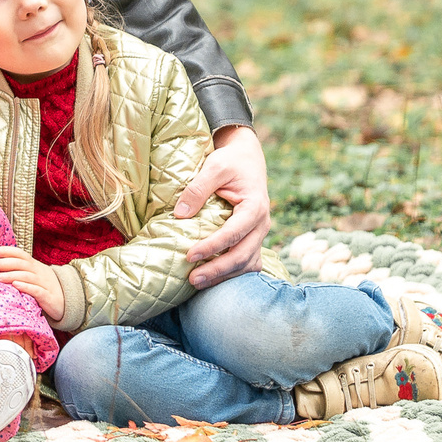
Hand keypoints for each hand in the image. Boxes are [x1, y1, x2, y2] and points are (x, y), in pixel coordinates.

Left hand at [0, 245, 61, 314]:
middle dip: (3, 263)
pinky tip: (15, 285)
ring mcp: (44, 283)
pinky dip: (26, 287)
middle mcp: (39, 271)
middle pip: (20, 263)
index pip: (19, 254)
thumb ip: (19, 270)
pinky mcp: (48, 296)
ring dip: (10, 275)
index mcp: (34, 265)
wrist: (69, 300)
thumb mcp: (33, 276)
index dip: (5, 251)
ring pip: (26, 276)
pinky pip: (37, 290)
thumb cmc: (45, 287)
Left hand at [174, 124, 271, 287]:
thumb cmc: (231, 162)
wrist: (247, 159)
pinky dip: (234, 273)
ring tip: (198, 283)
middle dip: (218, 270)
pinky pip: (248, 261)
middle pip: (242, 255)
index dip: (212, 247)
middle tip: (192, 279)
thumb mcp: (214, 167)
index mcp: (255, 207)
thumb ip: (197, 188)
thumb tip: (180, 214)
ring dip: (224, 276)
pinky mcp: (254, 238)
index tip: (189, 255)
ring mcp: (260, 234)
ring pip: (247, 263)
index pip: (233, 233)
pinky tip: (215, 279)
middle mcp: (262, 224)